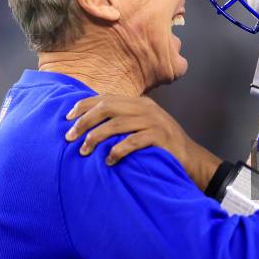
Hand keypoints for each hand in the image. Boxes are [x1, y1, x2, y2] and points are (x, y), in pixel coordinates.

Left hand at [65, 95, 220, 190]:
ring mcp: (154, 122)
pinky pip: (133, 141)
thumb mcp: (142, 127)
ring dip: (96, 137)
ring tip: (84, 151)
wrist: (191, 158)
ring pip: (117, 124)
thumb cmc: (161, 146)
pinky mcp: (160, 137)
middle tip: (70, 137)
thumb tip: (90, 125)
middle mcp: (145, 108)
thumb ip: (123, 121)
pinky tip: (109, 160)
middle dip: (85, 121)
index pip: (106, 98)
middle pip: (107, 108)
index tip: (67, 117)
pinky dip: (118, 150)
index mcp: (139, 102)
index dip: (84, 106)